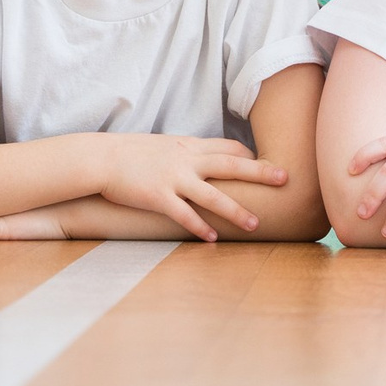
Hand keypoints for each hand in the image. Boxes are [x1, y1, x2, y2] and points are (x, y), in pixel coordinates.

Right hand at [98, 134, 284, 240]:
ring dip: (236, 210)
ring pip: (213, 195)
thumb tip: (201, 163)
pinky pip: (184, 214)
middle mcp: (186, 160)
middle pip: (231, 164)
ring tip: (256, 224)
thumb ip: (185, 154)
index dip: (249, 156)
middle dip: (260, 172)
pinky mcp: (158, 196)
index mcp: (189, 146)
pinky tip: (213, 239)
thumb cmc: (130, 153)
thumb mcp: (163, 146)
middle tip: (286, 178)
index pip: (228, 147)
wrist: (100, 158)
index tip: (266, 164)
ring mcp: (173, 178)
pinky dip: (200, 227)